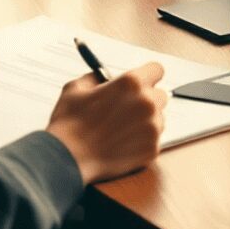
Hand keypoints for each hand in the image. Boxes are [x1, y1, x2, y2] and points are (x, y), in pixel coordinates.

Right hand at [45, 63, 166, 184]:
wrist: (68, 159)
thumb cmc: (70, 123)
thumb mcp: (76, 88)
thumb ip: (96, 78)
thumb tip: (103, 78)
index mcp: (131, 83)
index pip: (157, 70)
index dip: (147, 75)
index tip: (142, 81)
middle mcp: (147, 103)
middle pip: (160, 95)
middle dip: (147, 99)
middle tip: (127, 107)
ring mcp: (152, 128)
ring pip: (158, 118)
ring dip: (146, 120)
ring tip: (121, 128)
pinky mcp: (152, 149)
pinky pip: (153, 139)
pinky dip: (142, 140)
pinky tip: (121, 142)